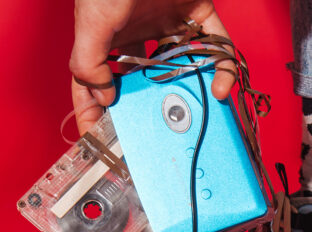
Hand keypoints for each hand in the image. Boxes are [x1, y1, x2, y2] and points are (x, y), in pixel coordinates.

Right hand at [69, 0, 236, 133]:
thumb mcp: (92, 20)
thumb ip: (88, 60)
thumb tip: (101, 97)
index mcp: (105, 36)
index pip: (94, 81)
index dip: (94, 111)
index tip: (99, 140)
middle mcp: (138, 34)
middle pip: (145, 80)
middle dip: (153, 107)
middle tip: (161, 133)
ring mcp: (169, 24)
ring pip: (185, 66)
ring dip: (195, 91)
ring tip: (200, 113)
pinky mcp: (200, 13)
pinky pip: (216, 46)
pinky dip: (223, 68)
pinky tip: (222, 87)